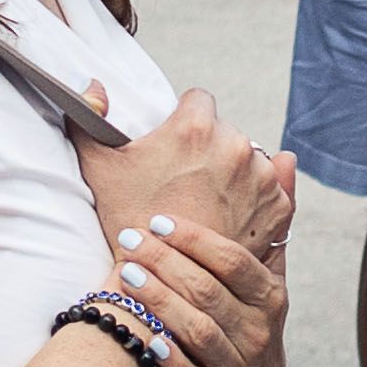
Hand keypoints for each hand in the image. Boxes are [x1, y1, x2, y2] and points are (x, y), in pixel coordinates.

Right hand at [77, 86, 291, 262]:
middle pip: (225, 130)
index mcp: (196, 127)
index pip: (197, 100)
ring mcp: (262, 178)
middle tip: (185, 181)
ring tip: (206, 202)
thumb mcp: (98, 166)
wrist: (162, 282)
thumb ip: (88, 115)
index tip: (174, 146)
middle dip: (208, 149)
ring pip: (250, 159)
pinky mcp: (278, 208)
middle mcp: (237, 145)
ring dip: (234, 173)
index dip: (183, 120)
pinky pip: (271, 189)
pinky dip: (255, 199)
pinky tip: (230, 215)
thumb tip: (93, 84)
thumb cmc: (128, 220)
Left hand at [98, 203, 294, 366]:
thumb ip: (272, 220)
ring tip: (124, 275)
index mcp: (270, 296)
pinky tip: (146, 339)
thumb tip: (283, 157)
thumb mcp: (268, 277)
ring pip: (197, 330)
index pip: (234, 262)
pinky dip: (169, 359)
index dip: (197, 240)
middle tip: (128, 240)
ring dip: (159, 301)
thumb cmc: (252, 324)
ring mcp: (239, 366)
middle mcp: (259, 330)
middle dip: (166, 263)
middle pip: (209, 291)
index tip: (159, 220)